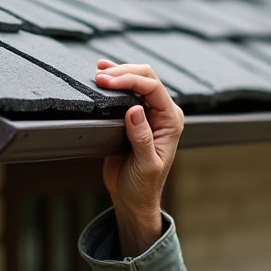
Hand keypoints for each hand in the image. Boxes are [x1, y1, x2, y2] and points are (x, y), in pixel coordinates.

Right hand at [95, 60, 183, 256]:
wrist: (134, 199)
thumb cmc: (144, 187)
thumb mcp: (145, 166)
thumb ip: (142, 138)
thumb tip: (135, 110)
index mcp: (171, 122)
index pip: (153, 88)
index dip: (131, 79)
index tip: (108, 82)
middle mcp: (162, 114)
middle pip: (146, 77)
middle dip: (123, 72)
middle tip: (100, 77)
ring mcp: (147, 113)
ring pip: (136, 80)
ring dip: (118, 72)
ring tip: (98, 72)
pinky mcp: (133, 117)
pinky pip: (125, 92)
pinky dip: (114, 81)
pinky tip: (102, 75)